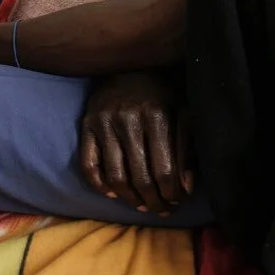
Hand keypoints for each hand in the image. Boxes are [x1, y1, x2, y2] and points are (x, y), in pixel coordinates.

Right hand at [79, 69, 193, 214]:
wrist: (130, 64)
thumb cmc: (163, 93)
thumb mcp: (184, 113)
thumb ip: (188, 149)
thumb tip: (186, 188)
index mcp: (157, 115)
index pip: (165, 170)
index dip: (172, 194)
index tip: (177, 203)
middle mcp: (128, 119)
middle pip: (141, 178)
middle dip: (154, 202)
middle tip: (161, 210)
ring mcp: (104, 123)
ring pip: (115, 177)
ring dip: (130, 199)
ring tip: (142, 205)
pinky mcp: (87, 125)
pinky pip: (89, 165)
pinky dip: (100, 185)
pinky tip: (114, 193)